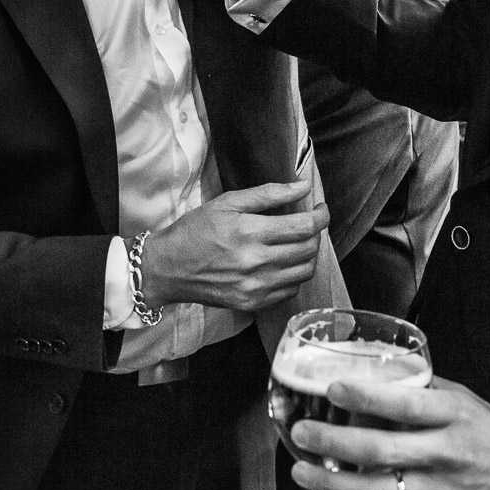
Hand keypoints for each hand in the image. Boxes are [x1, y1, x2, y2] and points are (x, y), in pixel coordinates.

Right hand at [139, 180, 327, 311]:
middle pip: (308, 249)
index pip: (305, 226)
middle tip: (308, 224)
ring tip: (298, 243)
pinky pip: (290, 290)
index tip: (321, 209)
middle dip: (316, 233)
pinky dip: (294, 275)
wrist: (168, 268)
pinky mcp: (253, 302)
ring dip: (308, 255)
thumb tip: (302, 187)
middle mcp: (257, 262)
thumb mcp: (228, 202)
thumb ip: (268, 194)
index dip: (321, 216)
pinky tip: (283, 263)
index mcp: (251, 232)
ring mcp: (256, 286)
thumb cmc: (195, 231)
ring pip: (304, 271)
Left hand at [290, 376, 489, 489]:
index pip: (407, 405)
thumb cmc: (488, 433)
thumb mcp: (463, 398)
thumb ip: (421, 386)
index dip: (367, 398)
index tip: (333, 389)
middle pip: (383, 451)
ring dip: (334, 485)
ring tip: (302, 472)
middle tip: (303, 433)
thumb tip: (375, 369)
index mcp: (453, 415)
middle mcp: (445, 454)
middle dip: (335, 443)